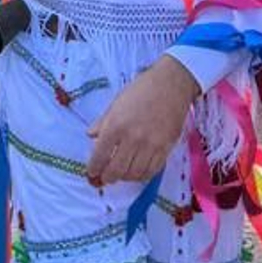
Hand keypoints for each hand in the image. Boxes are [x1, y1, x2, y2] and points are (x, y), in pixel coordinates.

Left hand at [85, 57, 195, 187]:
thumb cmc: (141, 90)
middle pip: (116, 170)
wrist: (171, 84)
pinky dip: (142, 176)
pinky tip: (137, 172)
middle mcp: (132, 138)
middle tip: (105, 178)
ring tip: (121, 174)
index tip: (92, 172)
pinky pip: (152, 170)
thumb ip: (102, 122)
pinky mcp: (166, 148)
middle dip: (107, 178)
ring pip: (134, 174)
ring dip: (124, 178)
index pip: (100, 156)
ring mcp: (150, 145)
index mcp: (116, 125)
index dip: (93, 168)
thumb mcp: (116, 103)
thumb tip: (90, 136)